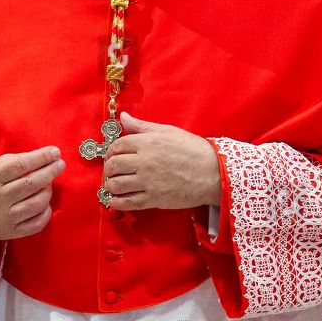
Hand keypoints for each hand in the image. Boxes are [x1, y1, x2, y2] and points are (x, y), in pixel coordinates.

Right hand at [0, 147, 65, 261]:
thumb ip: (13, 161)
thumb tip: (41, 157)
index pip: (20, 165)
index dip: (41, 157)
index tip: (54, 152)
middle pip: (31, 183)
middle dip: (50, 172)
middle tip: (60, 164)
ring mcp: (5, 218)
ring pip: (37, 203)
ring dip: (48, 191)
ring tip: (49, 184)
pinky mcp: (12, 232)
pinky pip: (37, 223)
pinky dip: (46, 211)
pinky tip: (45, 203)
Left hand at [100, 112, 220, 211]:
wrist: (213, 173)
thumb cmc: (193, 150)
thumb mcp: (168, 132)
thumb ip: (142, 126)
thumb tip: (123, 117)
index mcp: (147, 143)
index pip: (117, 146)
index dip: (111, 150)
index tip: (113, 154)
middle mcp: (144, 162)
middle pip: (113, 165)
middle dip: (109, 168)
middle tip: (112, 170)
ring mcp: (148, 182)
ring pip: (116, 185)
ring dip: (110, 185)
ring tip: (115, 184)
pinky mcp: (153, 199)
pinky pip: (127, 203)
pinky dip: (117, 202)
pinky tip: (117, 199)